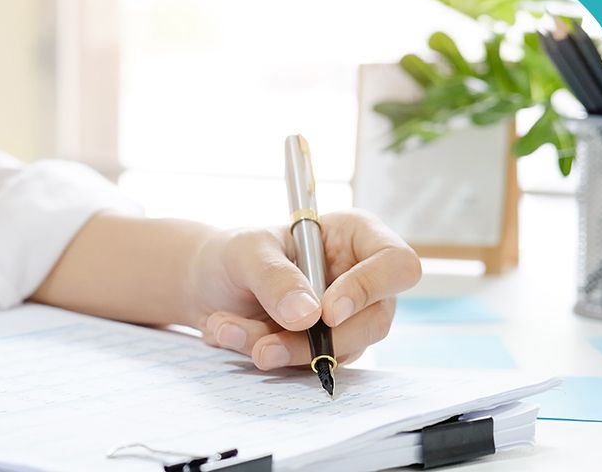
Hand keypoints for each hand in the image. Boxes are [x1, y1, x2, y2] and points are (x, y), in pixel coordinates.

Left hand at [188, 210, 420, 369]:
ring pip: (340, 350)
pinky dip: (269, 355)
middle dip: (318, 341)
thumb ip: (275, 278)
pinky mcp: (324, 347)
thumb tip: (309, 316)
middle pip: (375, 321)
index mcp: (355, 238)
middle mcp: (360, 279)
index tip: (327, 313)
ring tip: (227, 329)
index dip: (371, 288)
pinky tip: (229, 334)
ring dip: (282, 349)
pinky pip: (309, 364)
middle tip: (265, 346)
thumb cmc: (234, 254)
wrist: (205, 285)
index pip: (396, 264)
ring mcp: (346, 318)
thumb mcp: (246, 252)